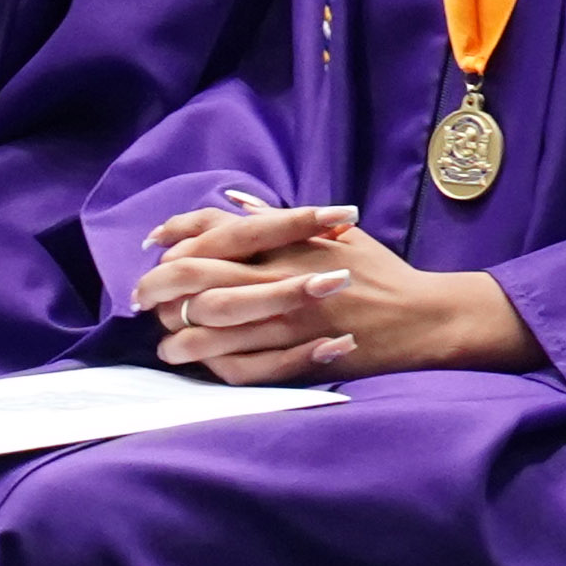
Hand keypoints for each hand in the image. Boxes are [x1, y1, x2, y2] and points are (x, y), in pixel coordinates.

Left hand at [140, 207, 536, 381]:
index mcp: (289, 243)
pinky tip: (196, 361)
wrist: (424, 320)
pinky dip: (207, 364)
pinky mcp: (295, 360)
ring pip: (204, 327)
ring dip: (172, 333)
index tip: (153, 247)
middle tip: (141, 296)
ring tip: (162, 336)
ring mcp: (285, 323)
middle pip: (195, 277)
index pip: (214, 230)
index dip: (174, 236)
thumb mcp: (338, 234)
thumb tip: (234, 199)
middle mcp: (280, 279)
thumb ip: (281, 219)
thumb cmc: (381, 274)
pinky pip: (235, 366)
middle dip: (156, 286)